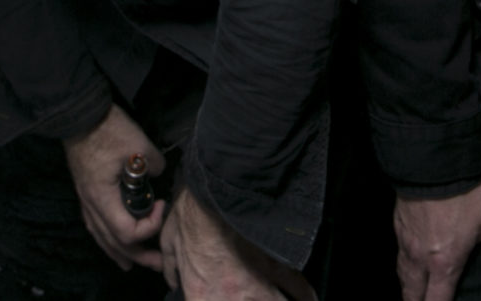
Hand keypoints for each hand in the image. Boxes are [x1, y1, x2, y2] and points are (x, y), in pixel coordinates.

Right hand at [62, 104, 167, 270]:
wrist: (79, 114)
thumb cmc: (107, 129)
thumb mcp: (138, 144)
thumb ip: (155, 165)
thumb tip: (159, 173)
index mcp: (103, 198)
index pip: (127, 232)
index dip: (150, 226)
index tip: (163, 204)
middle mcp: (91, 205)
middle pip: (115, 244)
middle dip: (140, 256)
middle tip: (161, 264)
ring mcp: (86, 200)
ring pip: (102, 238)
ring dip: (122, 252)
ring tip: (135, 264)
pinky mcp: (85, 192)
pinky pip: (96, 226)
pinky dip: (108, 239)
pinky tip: (113, 242)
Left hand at [160, 185, 316, 300]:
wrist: (219, 191)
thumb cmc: (192, 215)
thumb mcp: (170, 241)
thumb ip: (172, 269)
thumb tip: (174, 281)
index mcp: (201, 294)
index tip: (217, 298)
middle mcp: (232, 298)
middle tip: (249, 295)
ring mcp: (258, 284)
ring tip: (282, 300)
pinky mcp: (277, 266)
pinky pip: (298, 288)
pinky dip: (305, 294)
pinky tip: (309, 299)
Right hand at [392, 179, 480, 300]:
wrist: (432, 162)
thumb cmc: (465, 193)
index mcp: (445, 263)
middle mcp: (421, 258)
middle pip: (412, 294)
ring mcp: (406, 241)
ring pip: (402, 275)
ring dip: (408, 287)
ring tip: (414, 293)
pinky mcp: (398, 224)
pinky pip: (398, 253)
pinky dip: (403, 265)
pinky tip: (408, 259)